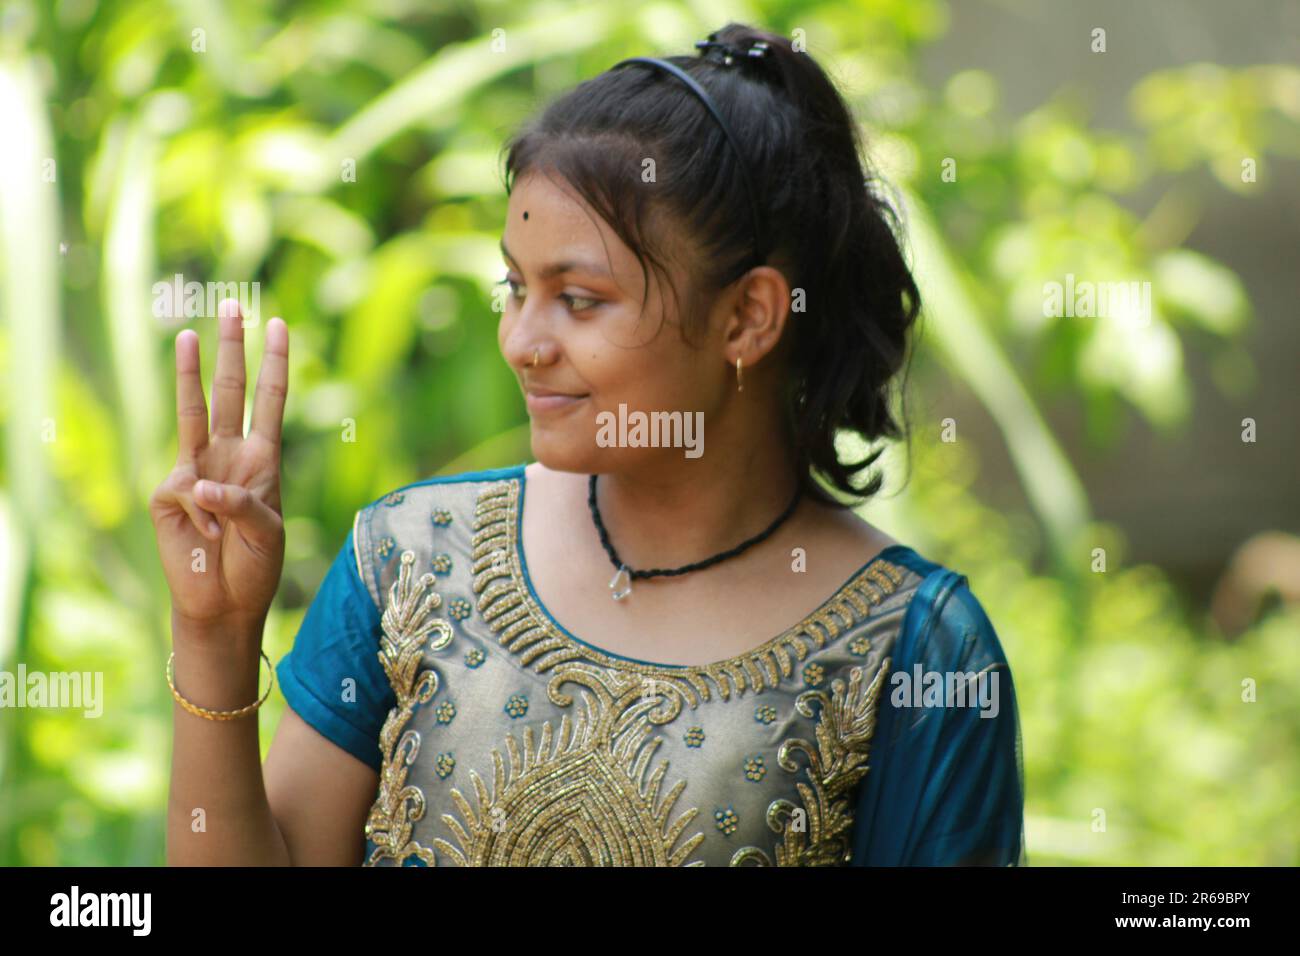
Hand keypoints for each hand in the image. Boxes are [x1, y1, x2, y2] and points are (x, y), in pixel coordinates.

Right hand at [149, 299, 287, 630]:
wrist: (225, 603)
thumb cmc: (255, 566)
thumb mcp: (266, 533)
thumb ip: (241, 503)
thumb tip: (199, 482)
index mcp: (263, 460)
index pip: (270, 402)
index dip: (276, 365)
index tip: (281, 326)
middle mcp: (230, 455)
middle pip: (231, 392)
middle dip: (232, 350)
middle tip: (233, 305)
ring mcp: (197, 471)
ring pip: (194, 413)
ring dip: (190, 374)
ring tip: (187, 334)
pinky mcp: (170, 494)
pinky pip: (187, 490)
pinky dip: (202, 513)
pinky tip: (208, 536)